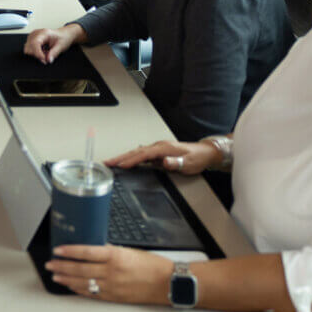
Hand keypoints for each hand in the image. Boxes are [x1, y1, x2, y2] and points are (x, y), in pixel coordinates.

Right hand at [23, 24, 82, 63]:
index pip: (35, 43)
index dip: (37, 53)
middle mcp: (35, 33)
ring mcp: (32, 37)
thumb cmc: (62, 38)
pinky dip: (35, 53)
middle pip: (29, 47)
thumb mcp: (61, 46)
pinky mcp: (31, 40)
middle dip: (37, 55)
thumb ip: (54, 53)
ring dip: (36, 54)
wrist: (63, 35)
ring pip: (28, 49)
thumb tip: (48, 60)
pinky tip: (42, 52)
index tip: (44, 60)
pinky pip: (29, 49)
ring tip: (45, 53)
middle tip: (47, 58)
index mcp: (43, 33)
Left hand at [45, 244, 172, 304]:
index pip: (86, 252)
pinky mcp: (114, 297)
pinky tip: (71, 286)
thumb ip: (110, 250)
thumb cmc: (152, 265)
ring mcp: (112, 286)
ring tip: (55, 276)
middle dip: (62, 266)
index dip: (69, 251)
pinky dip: (79, 289)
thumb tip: (92, 247)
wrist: (168, 282)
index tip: (57, 250)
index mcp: (115, 256)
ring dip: (67, 279)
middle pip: (80, 269)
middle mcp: (112, 272)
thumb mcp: (129, 250)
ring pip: (83, 283)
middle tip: (50, 264)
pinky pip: (92, 293)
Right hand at [107, 140, 222, 173]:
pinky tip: (126, 161)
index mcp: (163, 148)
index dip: (131, 160)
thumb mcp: (188, 163)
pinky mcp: (158, 153)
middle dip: (120, 157)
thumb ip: (175, 163)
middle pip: (135, 152)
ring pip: (137, 153)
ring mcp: (158, 149)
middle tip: (107, 162)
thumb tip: (164, 162)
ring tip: (111, 162)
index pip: (143, 154)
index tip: (121, 165)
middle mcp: (158, 146)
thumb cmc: (196, 158)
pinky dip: (131, 158)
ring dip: (123, 157)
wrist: (204, 153)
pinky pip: (141, 155)